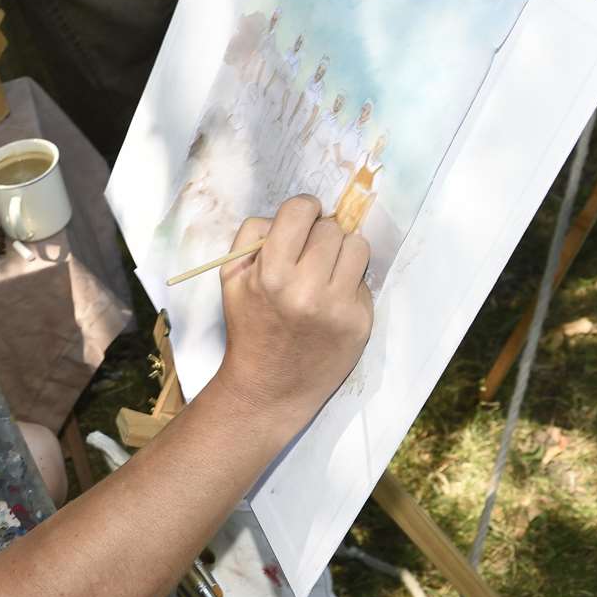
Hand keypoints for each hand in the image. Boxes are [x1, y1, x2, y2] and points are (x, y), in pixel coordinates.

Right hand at [216, 195, 372, 431]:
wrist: (269, 387)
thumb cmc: (249, 326)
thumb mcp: (231, 278)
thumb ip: (253, 236)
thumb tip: (295, 214)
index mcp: (271, 273)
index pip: (301, 210)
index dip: (303, 210)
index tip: (302, 221)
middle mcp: (308, 288)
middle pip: (332, 228)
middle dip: (321, 235)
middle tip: (310, 254)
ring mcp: (339, 307)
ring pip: (358, 247)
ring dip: (342, 253)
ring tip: (326, 271)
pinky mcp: (360, 323)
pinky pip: (364, 281)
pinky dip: (349, 285)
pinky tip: (331, 303)